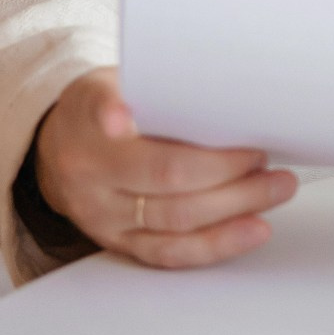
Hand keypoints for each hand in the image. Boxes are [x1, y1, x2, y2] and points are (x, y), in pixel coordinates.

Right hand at [33, 67, 297, 267]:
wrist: (57, 148)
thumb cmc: (102, 106)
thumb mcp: (111, 81)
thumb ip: (152, 85)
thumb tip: (213, 88)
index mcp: (89, 125)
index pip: (123, 124)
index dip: (140, 121)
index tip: (189, 123)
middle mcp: (91, 176)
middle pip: (167, 179)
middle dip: (229, 171)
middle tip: (267, 155)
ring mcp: (103, 216)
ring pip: (175, 222)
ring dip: (235, 207)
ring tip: (276, 188)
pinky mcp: (119, 243)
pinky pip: (170, 253)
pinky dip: (217, 244)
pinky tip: (252, 229)